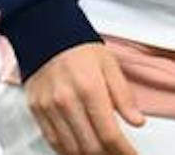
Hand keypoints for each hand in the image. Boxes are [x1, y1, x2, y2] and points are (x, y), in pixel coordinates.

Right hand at [22, 44, 145, 154]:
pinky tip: (79, 150)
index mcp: (89, 89)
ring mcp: (49, 106)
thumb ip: (124, 95)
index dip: (124, 152)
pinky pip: (52, 140)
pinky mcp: (36, 108)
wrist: (44, 32)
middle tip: (118, 154)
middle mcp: (66, 100)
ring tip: (101, 153)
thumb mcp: (109, 65)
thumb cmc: (78, 47)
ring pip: (71, 148)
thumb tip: (137, 121)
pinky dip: (67, 151)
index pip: (110, 134)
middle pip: (91, 147)